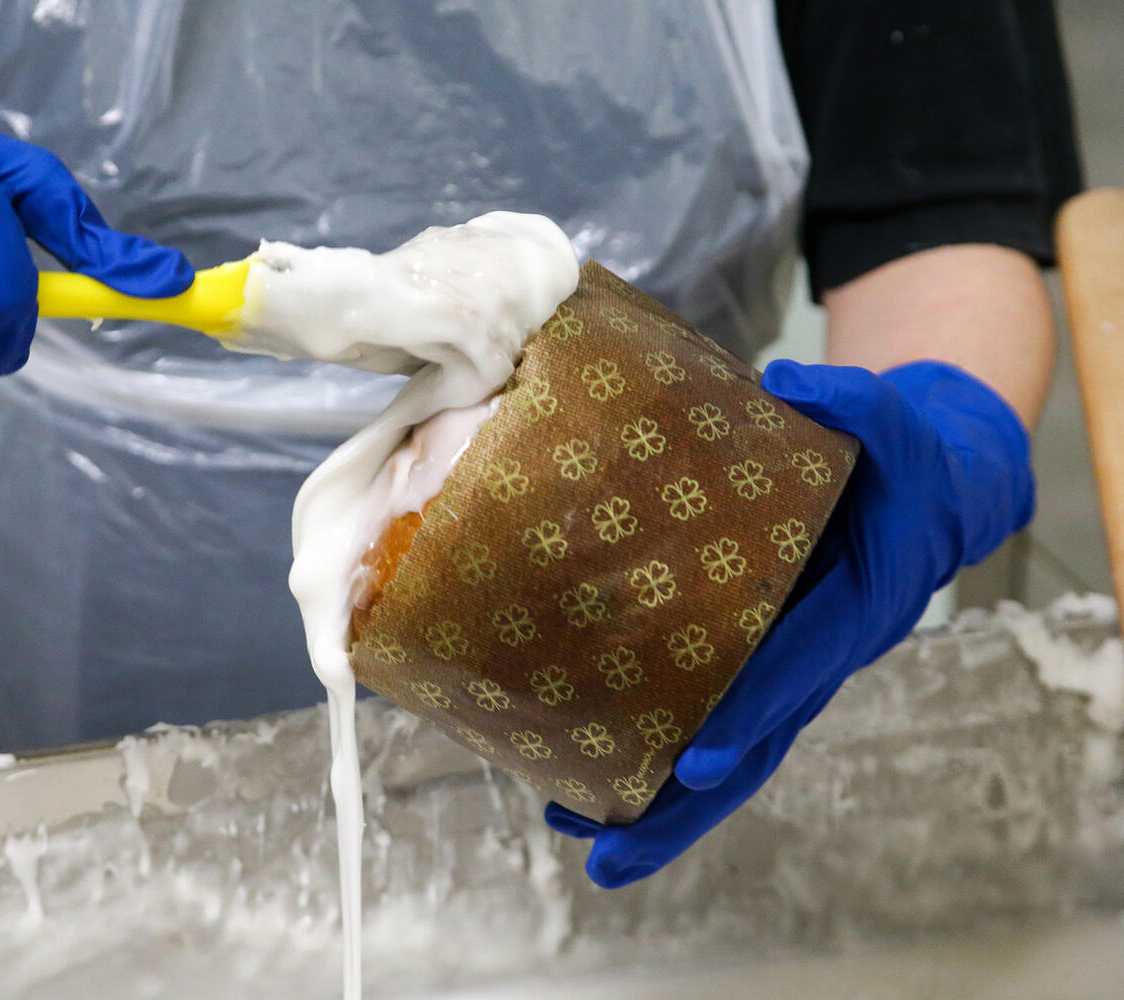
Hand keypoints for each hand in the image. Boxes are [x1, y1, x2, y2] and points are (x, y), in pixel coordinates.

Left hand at [545, 359, 1034, 887]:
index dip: (750, 712)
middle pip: (753, 746)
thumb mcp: (889, 419)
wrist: (927, 489)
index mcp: (853, 605)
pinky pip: (712, 715)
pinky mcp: (756, 658)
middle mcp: (813, 653)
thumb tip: (787, 383)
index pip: (796, 668)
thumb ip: (850, 401)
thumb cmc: (901, 457)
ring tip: (574, 831)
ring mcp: (783, 665)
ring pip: (727, 749)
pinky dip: (658, 751)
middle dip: (683, 808)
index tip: (699, 761)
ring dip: (657, 801)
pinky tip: (590, 770)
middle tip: (607, 853)